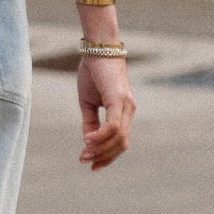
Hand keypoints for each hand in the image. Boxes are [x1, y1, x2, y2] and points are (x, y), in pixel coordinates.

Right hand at [77, 54, 134, 169]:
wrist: (97, 48)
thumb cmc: (93, 72)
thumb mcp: (88, 102)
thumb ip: (90, 121)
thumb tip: (88, 141)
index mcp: (123, 112)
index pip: (120, 141)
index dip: (107, 156)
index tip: (92, 165)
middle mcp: (129, 110)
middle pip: (121, 144)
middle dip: (103, 157)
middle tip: (85, 161)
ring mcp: (126, 105)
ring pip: (119, 138)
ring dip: (100, 149)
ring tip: (83, 152)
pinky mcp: (119, 99)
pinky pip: (113, 126)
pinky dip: (101, 136)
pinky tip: (87, 140)